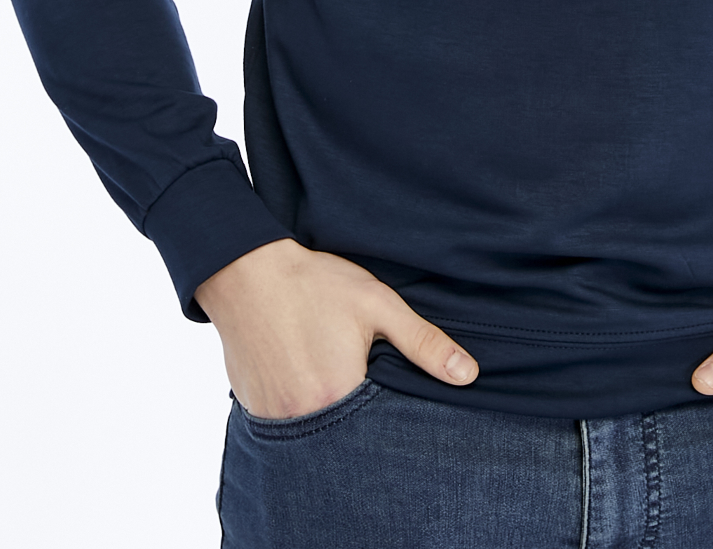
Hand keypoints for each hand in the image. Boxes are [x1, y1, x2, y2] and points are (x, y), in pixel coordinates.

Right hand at [195, 239, 478, 418]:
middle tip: (362, 393)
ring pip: (313, 437)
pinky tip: (305, 383)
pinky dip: (299, 413)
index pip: (379, 436)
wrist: (245, 271)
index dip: (392, 427)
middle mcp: (302, 420)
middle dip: (359, 428)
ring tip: (333, 388)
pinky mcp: (251, 409)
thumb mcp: (377, 304)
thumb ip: (423, 342)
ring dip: (328, 423)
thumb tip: (467, 374)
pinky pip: (284, 427)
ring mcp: (271, 419)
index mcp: (338, 397)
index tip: (398, 414)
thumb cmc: (314, 284)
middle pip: (344, 441)